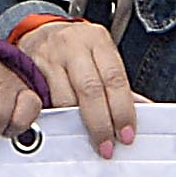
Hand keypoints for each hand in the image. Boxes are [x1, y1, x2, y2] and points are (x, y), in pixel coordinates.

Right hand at [14, 17, 138, 152]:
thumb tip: (143, 110)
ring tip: (86, 140)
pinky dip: (57, 117)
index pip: (115, 78)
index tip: (126, 133)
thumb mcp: (100, 55)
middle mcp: (74, 45)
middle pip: (91, 90)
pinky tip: (64, 127)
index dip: (122, 110)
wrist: (40, 31)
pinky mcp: (31, 68)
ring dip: (78, 125)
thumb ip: (118, 83)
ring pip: (66, 98)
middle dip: (101, 123)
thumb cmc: (75, 47)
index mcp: (98, 41)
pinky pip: (46, 100)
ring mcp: (51, 55)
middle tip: (107, 145)